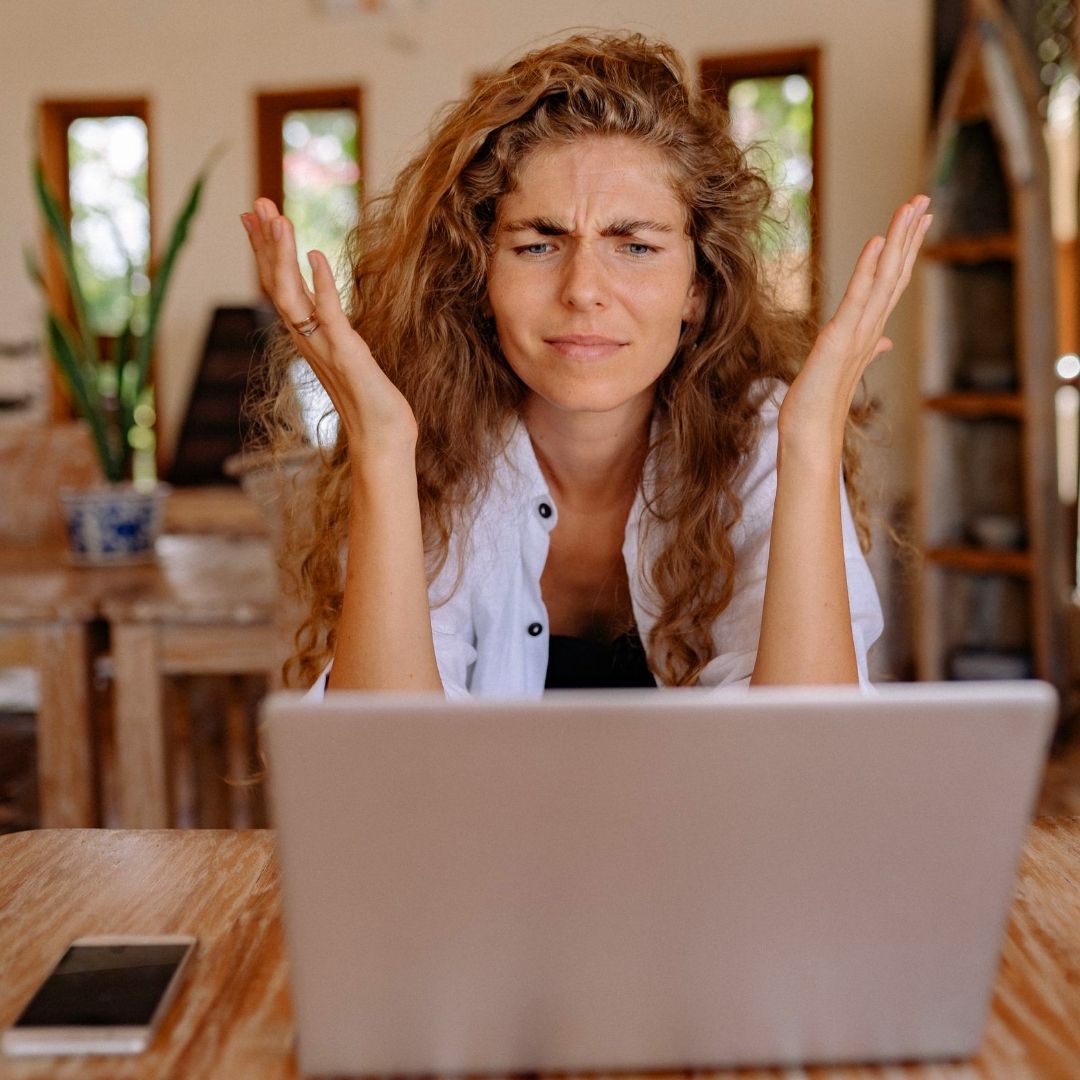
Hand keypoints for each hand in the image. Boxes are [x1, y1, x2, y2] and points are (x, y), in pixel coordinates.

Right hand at [240, 198, 417, 453]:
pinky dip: (322, 282)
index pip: (279, 285)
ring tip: (276, 217)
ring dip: (281, 255)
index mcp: (308, 337)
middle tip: (255, 202)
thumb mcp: (347, 356)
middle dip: (265, 241)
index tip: (253, 216)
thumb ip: (333, 330)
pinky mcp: (347, 354)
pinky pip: (328, 313)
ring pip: (291, 294)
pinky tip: (316, 254)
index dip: (266, 250)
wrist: (381, 440)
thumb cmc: (370, 403)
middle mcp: (308, 339)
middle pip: (276, 283)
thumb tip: (325, 306)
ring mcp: (324, 346)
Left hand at [778, 194, 931, 453]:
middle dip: (910, 235)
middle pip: (895, 273)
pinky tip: (877, 242)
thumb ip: (867, 348)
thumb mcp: (842, 367)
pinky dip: (868, 269)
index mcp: (869, 331)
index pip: (892, 283)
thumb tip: (884, 342)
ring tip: (910, 207)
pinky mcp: (840, 339)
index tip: (918, 220)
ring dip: (898, 241)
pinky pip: (858, 297)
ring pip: (885, 278)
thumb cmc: (820, 402)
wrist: (810, 432)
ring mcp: (858, 333)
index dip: (906, 250)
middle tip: (924, 199)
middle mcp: (870, 329)